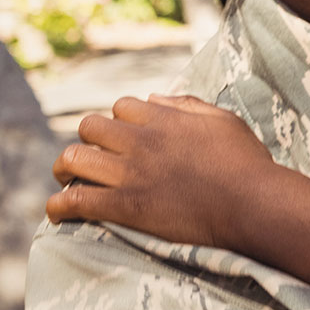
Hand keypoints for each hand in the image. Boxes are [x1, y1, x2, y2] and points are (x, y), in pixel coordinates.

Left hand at [47, 94, 273, 249]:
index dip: (120, 120)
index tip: (124, 137)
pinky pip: (76, 201)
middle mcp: (141, 140)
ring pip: (73, 159)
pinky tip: (59, 212)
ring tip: (67, 180)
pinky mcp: (125, 206)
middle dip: (87, 140)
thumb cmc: (245, 162)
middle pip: (89, 127)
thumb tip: (154, 97)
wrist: (250, 203)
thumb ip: (187, 104)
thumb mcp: (223, 119)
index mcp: (165, 118)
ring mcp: (131, 173)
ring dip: (64, 168)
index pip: (122, 106)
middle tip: (91, 158)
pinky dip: (59, 206)